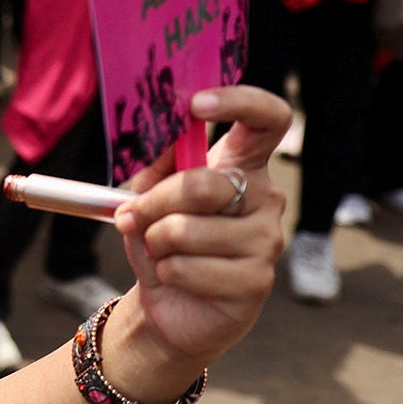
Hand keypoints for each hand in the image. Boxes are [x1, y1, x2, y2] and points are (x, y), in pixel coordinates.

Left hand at [109, 85, 288, 368]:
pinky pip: (187, 268)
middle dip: (155, 202)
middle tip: (133, 215)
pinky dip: (164, 272)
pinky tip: (176, 278)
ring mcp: (267, 241)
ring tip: (161, 251)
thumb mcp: (150, 193)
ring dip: (155, 241)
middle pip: (205, 184)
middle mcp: (266, 198)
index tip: (196, 104)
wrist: (171, 301)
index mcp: (244, 165)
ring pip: (187, 230)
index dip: (238, 101)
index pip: (269, 118)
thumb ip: (157, 163)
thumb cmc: (164, 239)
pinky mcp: (257, 282)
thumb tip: (162, 137)